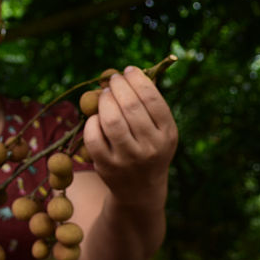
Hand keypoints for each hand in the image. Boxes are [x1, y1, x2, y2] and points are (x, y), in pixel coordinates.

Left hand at [81, 66, 177, 202]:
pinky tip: (95, 117)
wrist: (141, 189)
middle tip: (112, 80)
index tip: (128, 70)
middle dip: (118, 86)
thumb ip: (150, 105)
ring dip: (104, 100)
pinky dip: (92, 121)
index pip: (152, 98)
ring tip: (103, 94)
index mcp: (167, 134)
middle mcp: (151, 147)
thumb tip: (128, 72)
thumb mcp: (161, 131)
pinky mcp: (107, 166)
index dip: (137, 79)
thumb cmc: (150, 149)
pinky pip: (94, 137)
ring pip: (112, 121)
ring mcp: (128, 159)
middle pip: (131, 106)